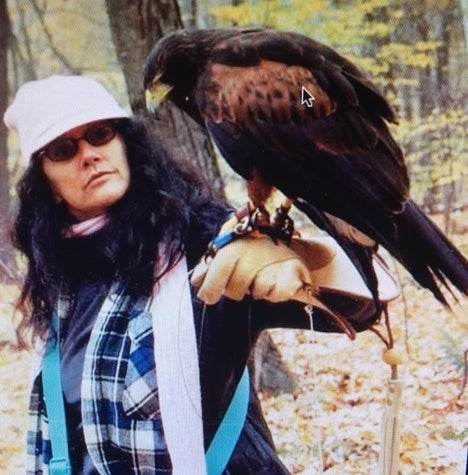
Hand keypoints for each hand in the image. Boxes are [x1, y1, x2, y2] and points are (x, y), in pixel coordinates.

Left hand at [191, 233, 312, 304]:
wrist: (291, 250)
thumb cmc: (254, 252)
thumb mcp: (231, 250)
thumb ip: (211, 265)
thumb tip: (196, 281)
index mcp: (235, 245)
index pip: (218, 270)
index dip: (210, 288)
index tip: (207, 296)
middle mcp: (253, 254)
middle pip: (234, 290)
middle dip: (235, 290)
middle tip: (243, 279)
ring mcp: (272, 265)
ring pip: (254, 293)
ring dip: (256, 290)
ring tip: (261, 275)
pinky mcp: (290, 277)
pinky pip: (273, 296)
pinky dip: (273, 293)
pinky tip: (275, 280)